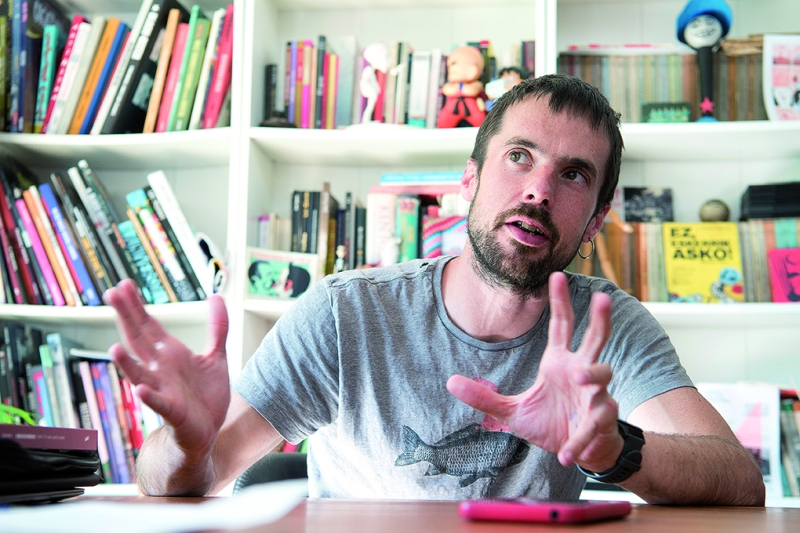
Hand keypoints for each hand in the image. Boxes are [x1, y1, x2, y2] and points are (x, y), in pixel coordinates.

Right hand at [105, 279, 230, 459]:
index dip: (136, 306)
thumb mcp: (216, 356)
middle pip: (140, 341)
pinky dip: (150, 397)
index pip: (149, 326)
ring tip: (114, 348)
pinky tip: (140, 389)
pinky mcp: (173, 412)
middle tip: (111, 295)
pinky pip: (159, 403)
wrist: (208, 431)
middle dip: (127, 319)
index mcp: (170, 354)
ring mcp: (164, 390)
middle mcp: (161, 369)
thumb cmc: (205, 395)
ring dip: (127, 363)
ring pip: (140, 374)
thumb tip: (216, 296)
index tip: (123, 284)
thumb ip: (217, 327)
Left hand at [447, 271, 621, 470]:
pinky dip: (579, 439)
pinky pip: (593, 423)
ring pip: (603, 373)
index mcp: (559, 363)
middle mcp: (581, 371)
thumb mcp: (512, 412)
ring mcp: (596, 394)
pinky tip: (566, 453)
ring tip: (581, 379)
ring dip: (593, 373)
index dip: (560, 301)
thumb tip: (449, 381)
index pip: (562, 326)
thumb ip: (484, 397)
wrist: (580, 452)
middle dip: (600, 318)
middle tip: (602, 297)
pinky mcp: (602, 419)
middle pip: (596, 338)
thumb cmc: (551, 424)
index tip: (556, 275)